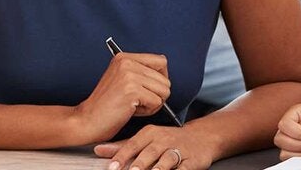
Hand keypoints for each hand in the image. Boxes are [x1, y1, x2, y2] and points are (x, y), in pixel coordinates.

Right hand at [72, 52, 172, 142]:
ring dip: (153, 103)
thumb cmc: (106, 105)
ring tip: (134, 105)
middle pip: (165, 78)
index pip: (161, 61)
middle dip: (156, 94)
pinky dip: (147, 111)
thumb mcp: (122, 80)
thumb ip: (141, 73)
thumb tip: (164, 75)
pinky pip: (157, 102)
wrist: (87, 120)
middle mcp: (127, 62)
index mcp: (124, 57)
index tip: (149, 88)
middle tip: (137, 101)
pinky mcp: (132, 90)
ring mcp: (129, 75)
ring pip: (164, 91)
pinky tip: (131, 110)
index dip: (160, 78)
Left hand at [94, 125, 216, 169]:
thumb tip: (98, 150)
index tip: (112, 168)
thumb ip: (123, 146)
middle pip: (149, 153)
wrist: (202, 137)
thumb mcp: (146, 139)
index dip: (122, 156)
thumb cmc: (169, 139)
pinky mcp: (193, 161)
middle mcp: (164, 140)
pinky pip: (184, 168)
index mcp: (150, 133)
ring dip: (158, 169)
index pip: (133, 144)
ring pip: (167, 160)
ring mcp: (179, 150)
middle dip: (139, 164)